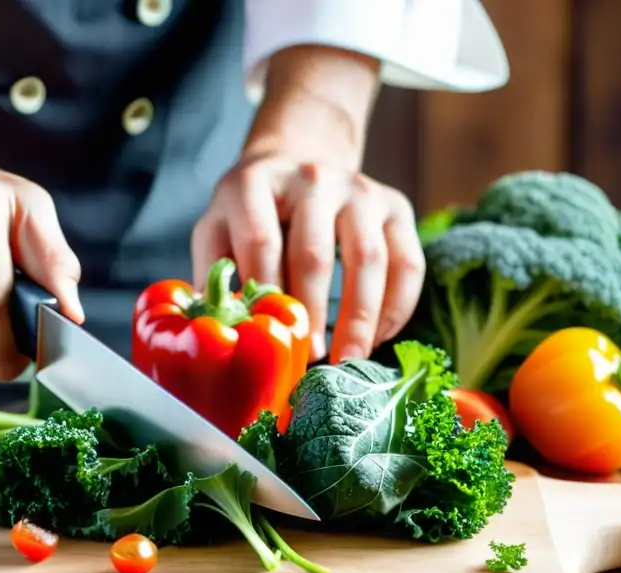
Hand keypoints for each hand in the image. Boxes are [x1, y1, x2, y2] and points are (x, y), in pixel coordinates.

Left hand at [192, 153, 423, 362]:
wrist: (298, 166)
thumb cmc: (251, 214)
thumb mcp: (217, 230)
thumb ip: (213, 272)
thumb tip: (221, 328)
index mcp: (254, 183)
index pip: (261, 242)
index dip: (268, 294)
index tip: (274, 337)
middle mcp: (311, 178)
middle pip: (314, 254)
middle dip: (313, 313)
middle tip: (312, 359)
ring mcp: (359, 189)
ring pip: (368, 259)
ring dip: (362, 317)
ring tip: (350, 358)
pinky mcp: (396, 206)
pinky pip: (407, 263)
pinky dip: (395, 307)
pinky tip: (377, 337)